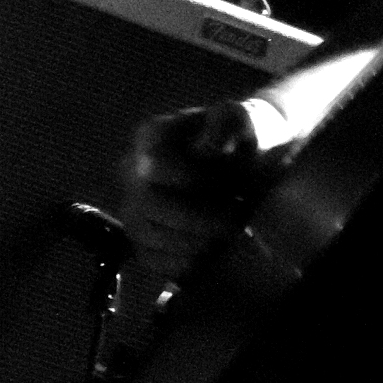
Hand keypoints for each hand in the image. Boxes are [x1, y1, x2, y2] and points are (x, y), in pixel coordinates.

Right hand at [117, 100, 271, 279]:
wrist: (251, 165)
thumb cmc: (244, 138)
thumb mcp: (242, 119)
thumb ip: (225, 123)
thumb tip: (203, 150)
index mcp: (150, 137)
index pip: (154, 165)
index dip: (192, 180)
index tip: (225, 186)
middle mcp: (131, 171)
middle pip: (146, 204)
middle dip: (195, 219)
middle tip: (233, 223)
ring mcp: (134, 206)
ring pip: (145, 235)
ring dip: (192, 243)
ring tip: (226, 237)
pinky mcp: (145, 239)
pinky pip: (151, 260)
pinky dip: (183, 263)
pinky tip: (212, 255)